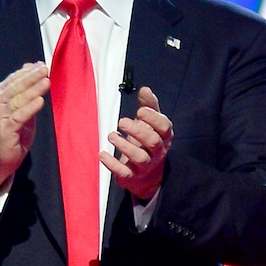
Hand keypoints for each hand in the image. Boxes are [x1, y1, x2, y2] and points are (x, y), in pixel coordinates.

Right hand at [0, 62, 50, 189]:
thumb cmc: (12, 131)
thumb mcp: (18, 107)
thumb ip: (23, 89)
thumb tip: (29, 66)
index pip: (13, 79)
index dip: (27, 71)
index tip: (41, 65)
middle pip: (16, 87)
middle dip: (31, 77)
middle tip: (45, 69)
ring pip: (18, 99)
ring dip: (33, 89)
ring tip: (46, 81)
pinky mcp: (5, 129)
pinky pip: (19, 116)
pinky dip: (30, 108)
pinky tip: (40, 101)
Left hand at [102, 86, 172, 200]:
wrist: (147, 177)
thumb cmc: (147, 143)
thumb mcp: (149, 124)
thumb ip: (148, 107)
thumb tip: (145, 89)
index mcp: (163, 137)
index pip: (164, 127)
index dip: (154, 119)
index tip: (141, 111)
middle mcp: (157, 152)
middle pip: (153, 141)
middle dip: (138, 131)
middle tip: (122, 121)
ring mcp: (145, 166)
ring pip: (140, 157)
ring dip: (125, 146)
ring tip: (111, 135)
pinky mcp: (132, 177)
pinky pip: (124, 172)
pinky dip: (112, 164)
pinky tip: (102, 154)